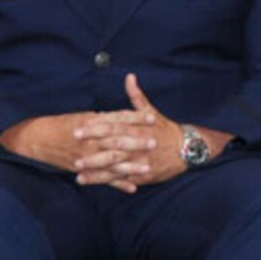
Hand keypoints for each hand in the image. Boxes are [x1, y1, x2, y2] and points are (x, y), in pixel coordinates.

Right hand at [0, 107, 156, 173]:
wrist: (38, 140)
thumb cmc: (60, 126)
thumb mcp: (81, 117)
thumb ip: (100, 119)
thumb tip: (117, 118)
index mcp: (91, 123)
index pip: (117, 119)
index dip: (135, 118)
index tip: (151, 118)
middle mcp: (90, 139)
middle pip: (118, 140)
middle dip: (137, 142)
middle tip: (154, 142)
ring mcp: (87, 156)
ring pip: (112, 161)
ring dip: (131, 165)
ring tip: (147, 167)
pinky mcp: (83, 170)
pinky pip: (103, 178)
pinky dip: (117, 184)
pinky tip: (132, 187)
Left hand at [67, 74, 183, 192]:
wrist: (186, 149)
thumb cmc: (165, 129)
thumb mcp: (151, 112)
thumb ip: (136, 96)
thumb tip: (129, 77)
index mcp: (137, 128)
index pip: (113, 127)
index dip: (95, 129)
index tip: (78, 130)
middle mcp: (138, 146)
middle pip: (112, 148)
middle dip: (92, 152)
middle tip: (74, 153)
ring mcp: (139, 162)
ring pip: (115, 167)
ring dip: (96, 170)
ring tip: (77, 172)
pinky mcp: (142, 176)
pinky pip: (122, 179)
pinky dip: (107, 181)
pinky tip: (91, 182)